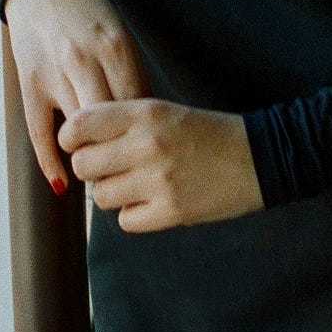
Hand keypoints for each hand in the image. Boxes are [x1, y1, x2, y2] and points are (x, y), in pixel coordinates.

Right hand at [3, 0, 150, 192]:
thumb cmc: (88, 14)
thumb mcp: (118, 36)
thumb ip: (131, 76)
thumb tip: (146, 125)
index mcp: (116, 48)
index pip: (137, 106)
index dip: (146, 137)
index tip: (153, 159)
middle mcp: (85, 61)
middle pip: (111, 123)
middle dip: (122, 154)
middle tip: (132, 180)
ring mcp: (54, 73)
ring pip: (78, 131)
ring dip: (91, 160)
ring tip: (104, 181)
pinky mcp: (29, 83)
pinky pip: (40, 132)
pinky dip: (51, 162)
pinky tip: (63, 183)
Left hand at [61, 99, 263, 233]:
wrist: (259, 157)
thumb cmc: (206, 132)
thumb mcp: (163, 110)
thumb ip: (120, 121)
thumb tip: (74, 140)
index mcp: (145, 112)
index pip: (79, 125)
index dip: (72, 138)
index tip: (81, 144)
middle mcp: (147, 144)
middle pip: (83, 165)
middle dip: (92, 169)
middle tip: (112, 167)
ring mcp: (159, 180)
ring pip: (100, 197)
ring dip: (113, 194)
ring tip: (137, 184)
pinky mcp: (171, 212)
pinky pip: (125, 221)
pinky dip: (135, 215)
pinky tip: (154, 202)